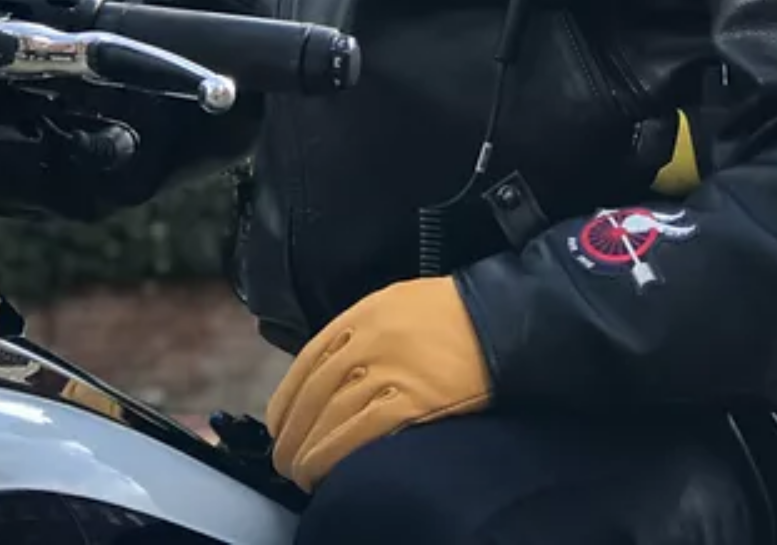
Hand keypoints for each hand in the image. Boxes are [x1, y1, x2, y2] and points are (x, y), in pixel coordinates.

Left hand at [265, 275, 490, 491]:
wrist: (499, 319)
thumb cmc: (451, 313)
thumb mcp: (395, 303)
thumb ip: (360, 331)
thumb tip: (328, 373)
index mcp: (360, 315)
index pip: (306, 363)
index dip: (286, 400)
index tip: (277, 425)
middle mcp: (366, 341)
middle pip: (313, 395)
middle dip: (291, 433)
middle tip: (283, 459)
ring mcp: (388, 372)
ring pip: (330, 419)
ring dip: (308, 452)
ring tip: (301, 473)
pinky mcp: (411, 402)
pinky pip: (360, 435)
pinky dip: (336, 456)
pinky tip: (326, 472)